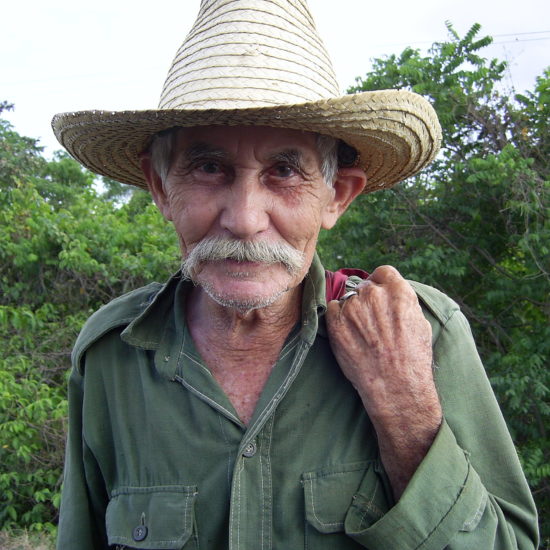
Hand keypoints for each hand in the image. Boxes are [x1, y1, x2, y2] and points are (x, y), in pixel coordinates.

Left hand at [326, 265, 441, 497]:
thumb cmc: (412, 358)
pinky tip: (350, 335)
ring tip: (362, 334)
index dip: (381, 283)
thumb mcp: (419, 322)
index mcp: (398, 291)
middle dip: (368, 300)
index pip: (383, 272)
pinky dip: (338, 319)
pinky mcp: (336, 322)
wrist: (396, 385)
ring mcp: (353, 307)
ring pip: (348, 298)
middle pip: (365, 286)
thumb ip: (403, 302)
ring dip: (353, 310)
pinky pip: (333, 309)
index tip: (380, 295)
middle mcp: (373, 294)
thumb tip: (392, 294)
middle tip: (371, 321)